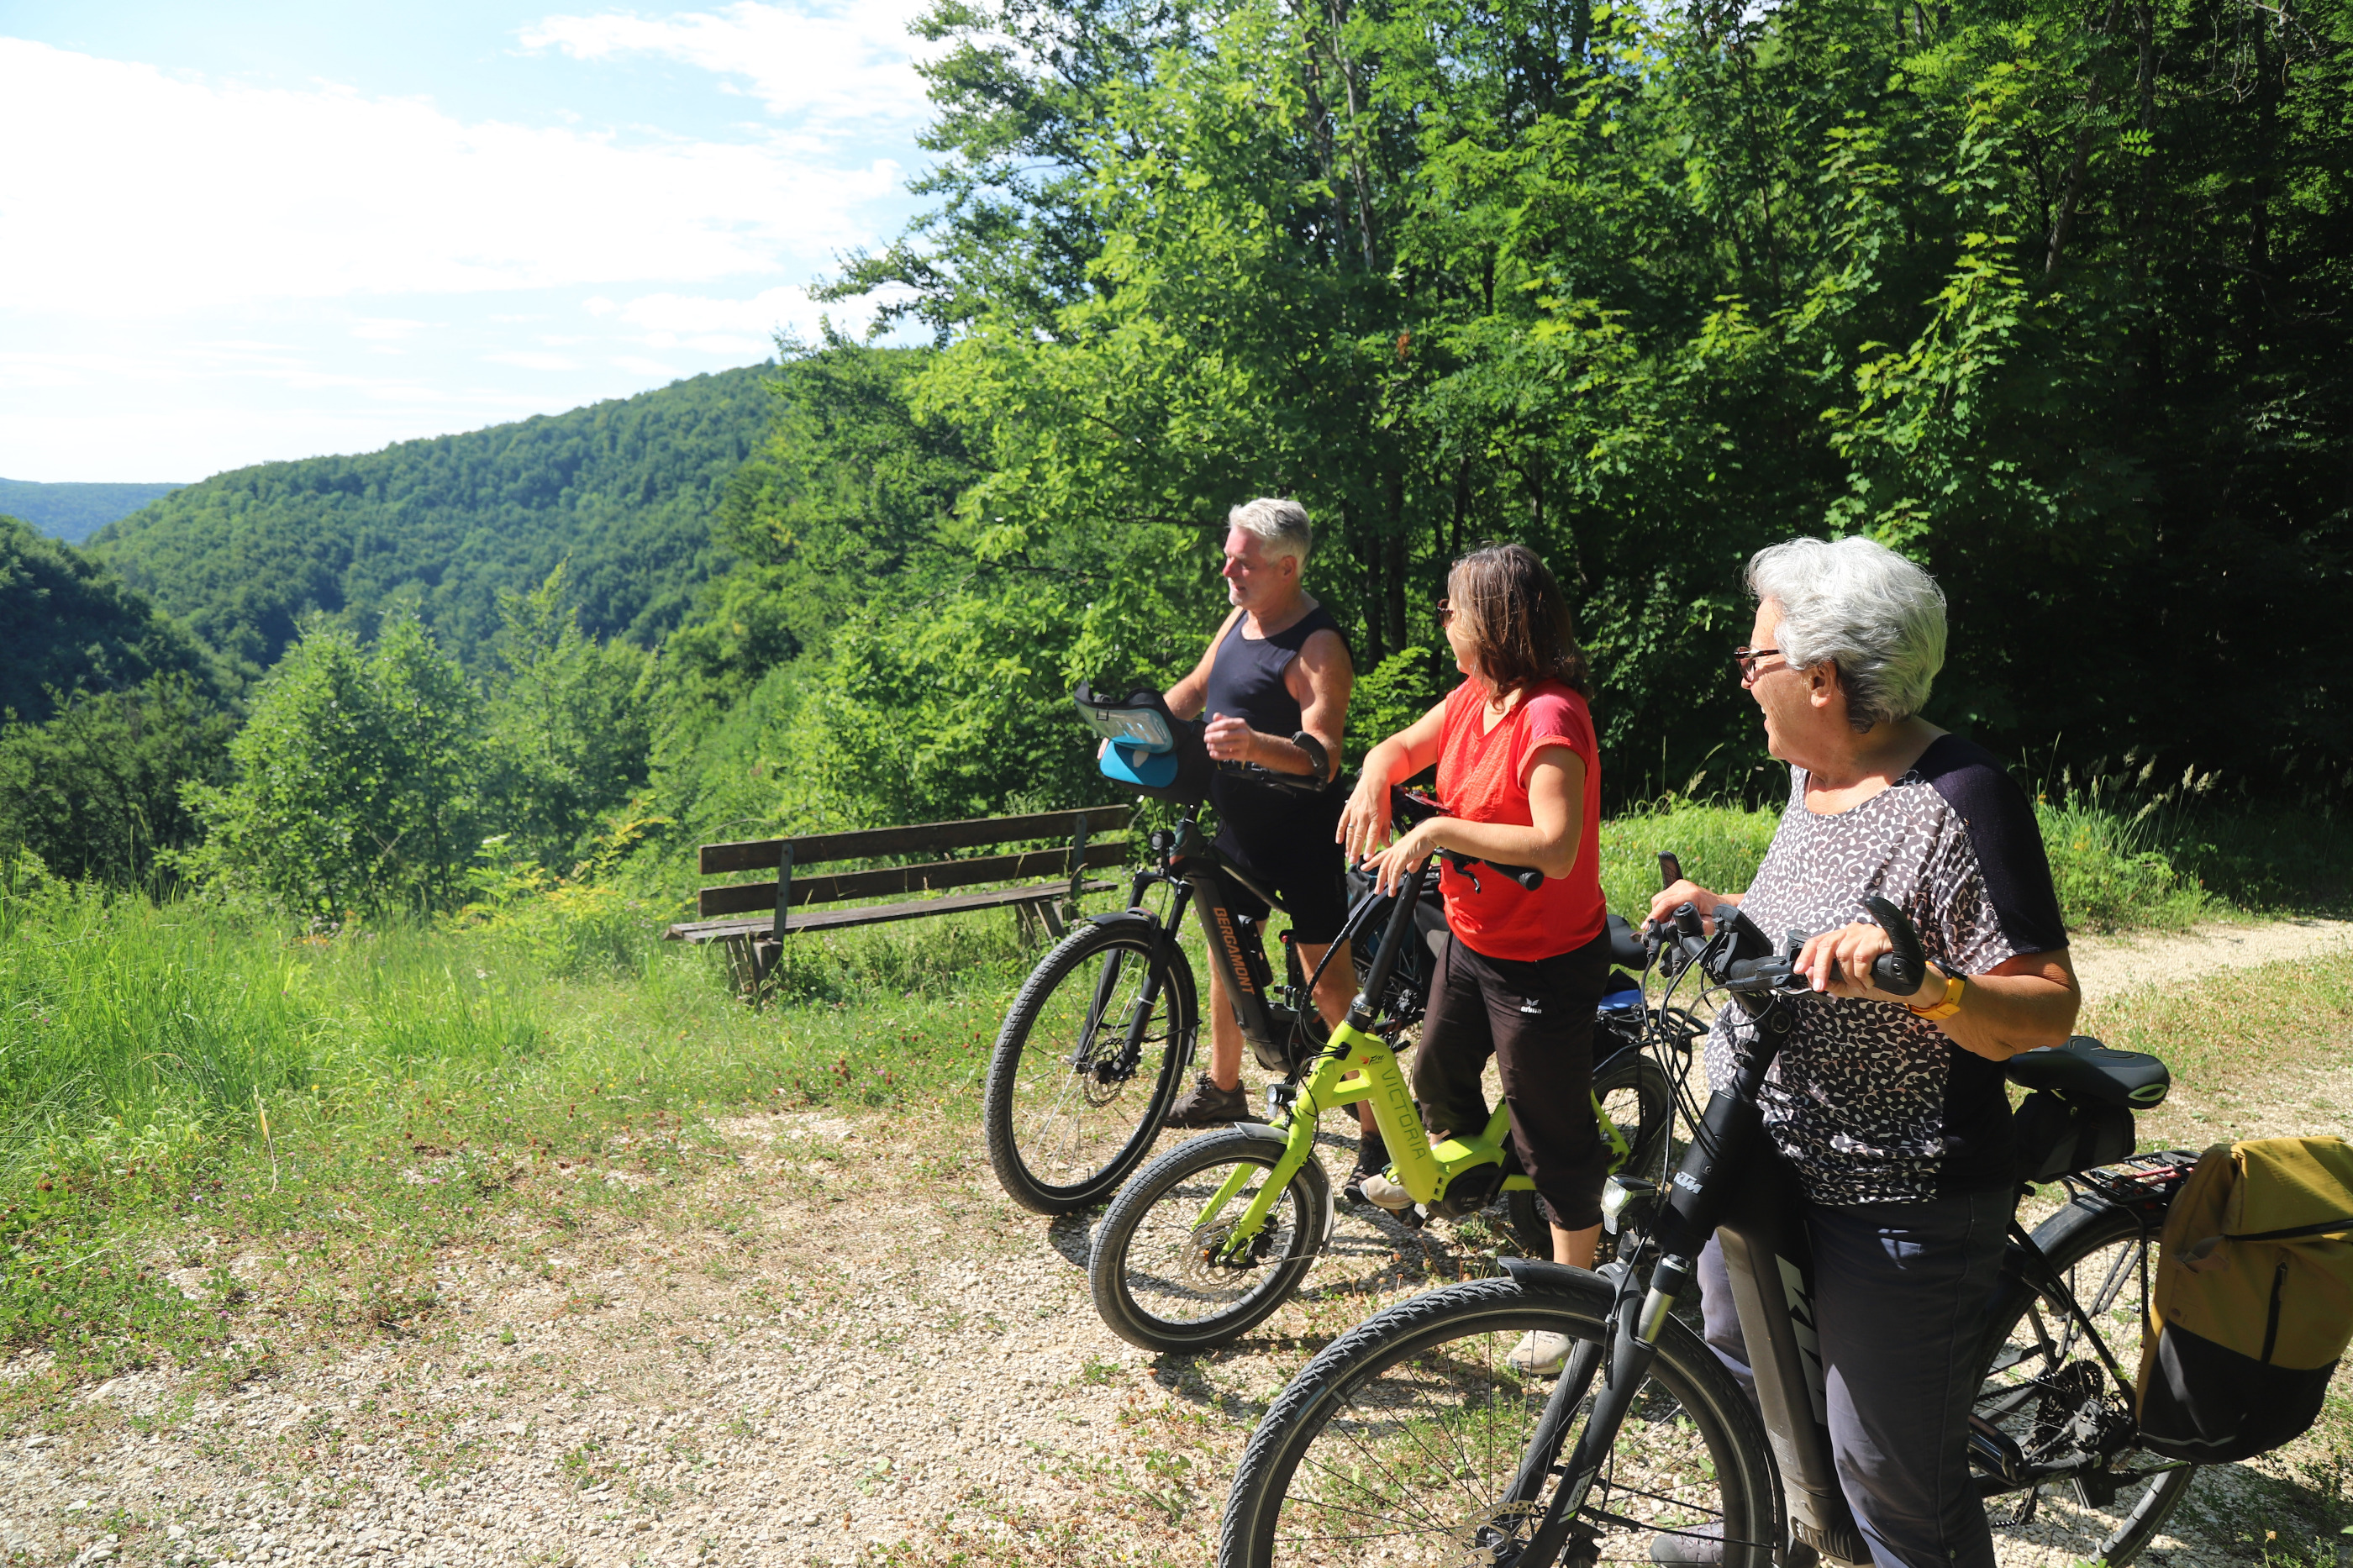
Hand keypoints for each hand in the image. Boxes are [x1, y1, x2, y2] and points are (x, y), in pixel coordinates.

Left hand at [1204, 712, 1260, 763]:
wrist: (1255, 745)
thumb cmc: (1240, 733)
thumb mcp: (1234, 724)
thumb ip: (1224, 719)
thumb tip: (1215, 716)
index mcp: (1240, 723)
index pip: (1225, 724)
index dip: (1214, 727)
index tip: (1207, 730)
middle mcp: (1243, 733)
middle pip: (1225, 735)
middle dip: (1212, 737)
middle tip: (1205, 738)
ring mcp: (1243, 744)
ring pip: (1226, 746)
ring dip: (1214, 746)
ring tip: (1208, 746)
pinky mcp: (1241, 754)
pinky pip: (1228, 755)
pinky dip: (1218, 755)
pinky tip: (1212, 753)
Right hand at [1336, 769, 1392, 863]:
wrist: (1374, 780)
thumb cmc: (1383, 799)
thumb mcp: (1388, 814)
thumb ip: (1386, 831)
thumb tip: (1387, 845)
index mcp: (1377, 817)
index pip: (1373, 835)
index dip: (1370, 847)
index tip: (1367, 857)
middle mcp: (1365, 815)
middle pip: (1360, 836)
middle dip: (1356, 850)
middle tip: (1353, 861)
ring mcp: (1355, 812)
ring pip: (1351, 831)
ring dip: (1349, 844)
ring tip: (1348, 855)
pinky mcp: (1348, 808)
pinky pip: (1342, 822)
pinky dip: (1340, 832)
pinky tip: (1339, 841)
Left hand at [1360, 820, 1440, 895]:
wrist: (1431, 832)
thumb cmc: (1425, 839)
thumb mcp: (1417, 854)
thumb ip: (1413, 863)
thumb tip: (1410, 870)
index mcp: (1396, 848)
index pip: (1381, 856)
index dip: (1372, 862)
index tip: (1364, 867)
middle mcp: (1395, 850)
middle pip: (1382, 866)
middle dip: (1379, 879)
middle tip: (1377, 890)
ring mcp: (1398, 852)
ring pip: (1388, 870)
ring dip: (1388, 883)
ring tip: (1389, 893)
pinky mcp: (1403, 855)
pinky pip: (1396, 870)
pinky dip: (1393, 880)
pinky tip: (1393, 887)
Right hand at [1648, 880, 1723, 930]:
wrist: (1724, 905)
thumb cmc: (1718, 915)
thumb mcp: (1709, 925)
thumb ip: (1696, 927)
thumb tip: (1678, 929)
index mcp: (1692, 895)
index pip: (1666, 903)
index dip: (1655, 915)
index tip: (1647, 926)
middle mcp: (1685, 886)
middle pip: (1659, 900)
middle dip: (1655, 914)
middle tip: (1657, 928)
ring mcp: (1681, 884)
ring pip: (1659, 898)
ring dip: (1659, 910)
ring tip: (1666, 922)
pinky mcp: (1679, 885)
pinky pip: (1664, 896)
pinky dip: (1663, 906)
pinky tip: (1669, 915)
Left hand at [1794, 922, 1940, 1003]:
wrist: (1910, 983)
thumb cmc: (1880, 980)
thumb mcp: (1851, 985)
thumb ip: (1831, 981)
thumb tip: (1808, 975)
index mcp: (1843, 939)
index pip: (1817, 941)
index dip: (1805, 955)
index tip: (1798, 970)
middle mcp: (1852, 931)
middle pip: (1826, 945)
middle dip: (1820, 969)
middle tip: (1819, 987)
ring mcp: (1866, 931)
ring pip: (1844, 954)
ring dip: (1851, 977)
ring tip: (1862, 986)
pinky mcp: (1880, 936)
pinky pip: (1861, 956)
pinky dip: (1862, 973)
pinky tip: (1870, 980)